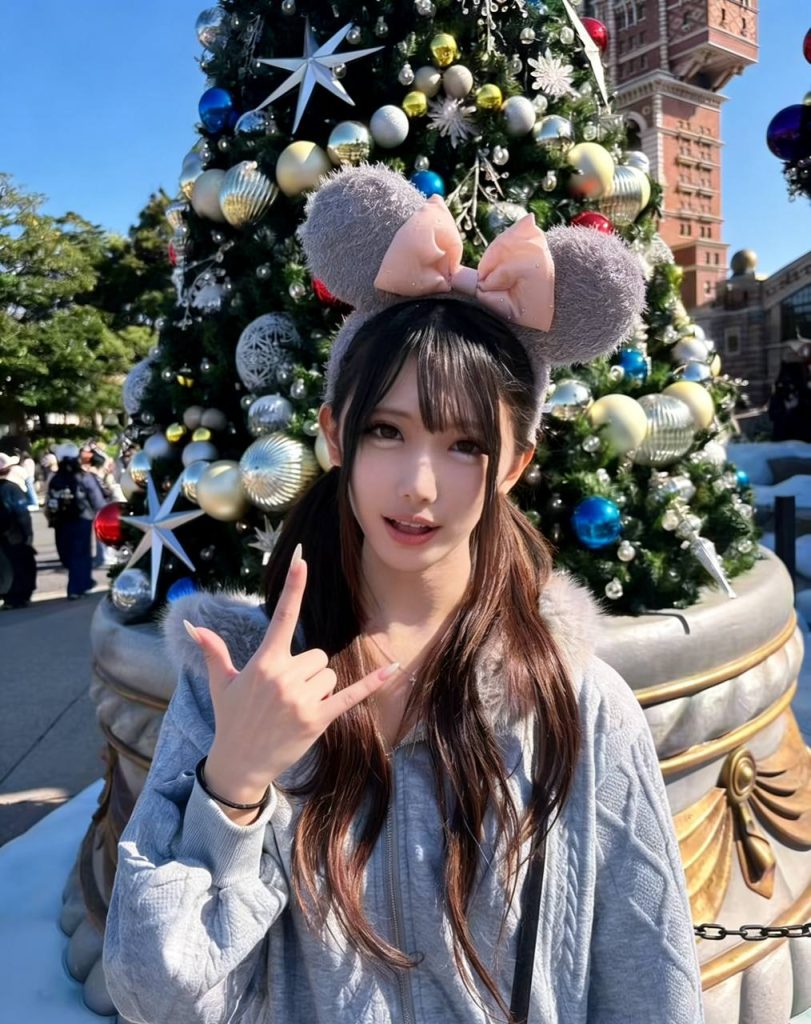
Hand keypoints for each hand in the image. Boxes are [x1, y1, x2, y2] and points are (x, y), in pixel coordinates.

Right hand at [186, 545, 396, 807]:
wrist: (239, 764)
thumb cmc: (231, 720)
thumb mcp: (221, 684)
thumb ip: (213, 652)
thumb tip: (193, 627)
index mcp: (264, 662)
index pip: (283, 616)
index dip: (294, 585)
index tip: (302, 558)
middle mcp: (284, 677)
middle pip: (317, 655)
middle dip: (307, 671)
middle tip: (285, 696)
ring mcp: (302, 699)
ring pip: (329, 675)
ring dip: (318, 689)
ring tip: (293, 709)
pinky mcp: (318, 719)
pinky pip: (352, 695)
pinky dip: (373, 683)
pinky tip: (395, 669)